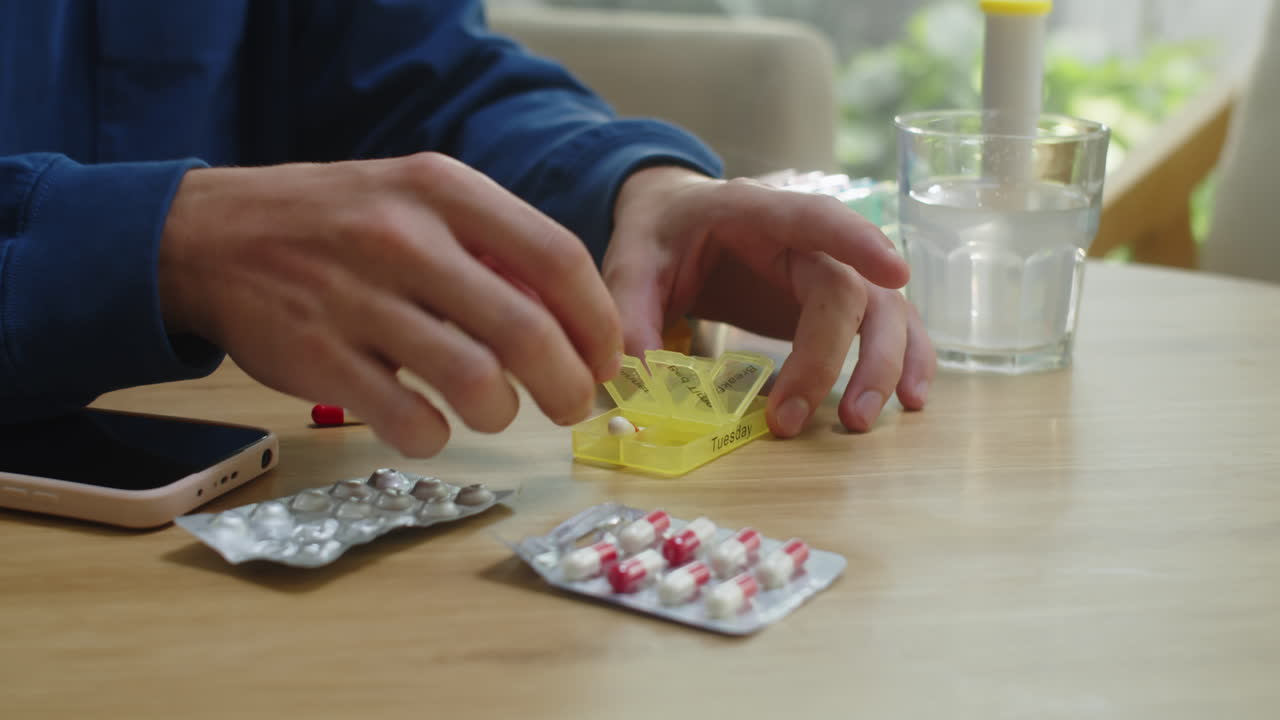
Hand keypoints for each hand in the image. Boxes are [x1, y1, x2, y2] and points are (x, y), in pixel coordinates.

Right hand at [159, 153, 621, 455]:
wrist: (209, 236)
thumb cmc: (337, 224)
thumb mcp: (417, 200)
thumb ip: (494, 248)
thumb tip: (578, 319)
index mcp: (442, 190)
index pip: (557, 257)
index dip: (598, 322)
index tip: (608, 360)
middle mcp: (403, 238)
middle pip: (527, 329)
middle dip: (569, 385)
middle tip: (572, 407)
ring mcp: (356, 299)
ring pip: (475, 382)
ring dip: (502, 413)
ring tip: (494, 410)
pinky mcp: (318, 358)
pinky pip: (409, 420)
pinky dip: (435, 436)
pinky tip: (431, 423)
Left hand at [603, 166, 935, 436]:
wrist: (676, 223)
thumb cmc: (661, 237)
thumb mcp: (630, 263)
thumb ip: (630, 312)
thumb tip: (640, 376)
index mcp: (755, 213)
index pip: (815, 218)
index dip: (856, 241)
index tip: (895, 272)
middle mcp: (806, 240)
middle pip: (848, 289)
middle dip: (834, 356)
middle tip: (802, 418)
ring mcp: (830, 272)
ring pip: (883, 312)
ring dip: (884, 365)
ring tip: (863, 422)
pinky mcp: (838, 305)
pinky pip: (889, 328)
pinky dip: (906, 361)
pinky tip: (910, 401)